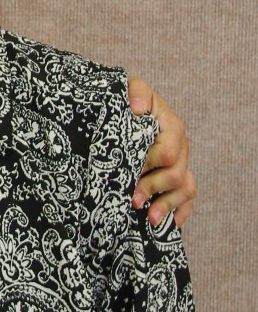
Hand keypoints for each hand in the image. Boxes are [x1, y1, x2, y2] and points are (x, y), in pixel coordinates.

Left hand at [128, 76, 195, 226]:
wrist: (125, 105)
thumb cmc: (126, 98)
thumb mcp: (129, 88)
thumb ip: (136, 92)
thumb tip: (139, 109)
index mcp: (170, 125)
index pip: (167, 153)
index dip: (148, 165)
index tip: (128, 172)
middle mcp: (180, 145)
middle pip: (176, 174)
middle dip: (153, 188)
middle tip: (131, 199)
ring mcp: (181, 161)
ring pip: (185, 188)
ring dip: (167, 205)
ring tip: (149, 218)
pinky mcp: (177, 174)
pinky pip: (187, 197)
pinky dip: (179, 212)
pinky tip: (165, 224)